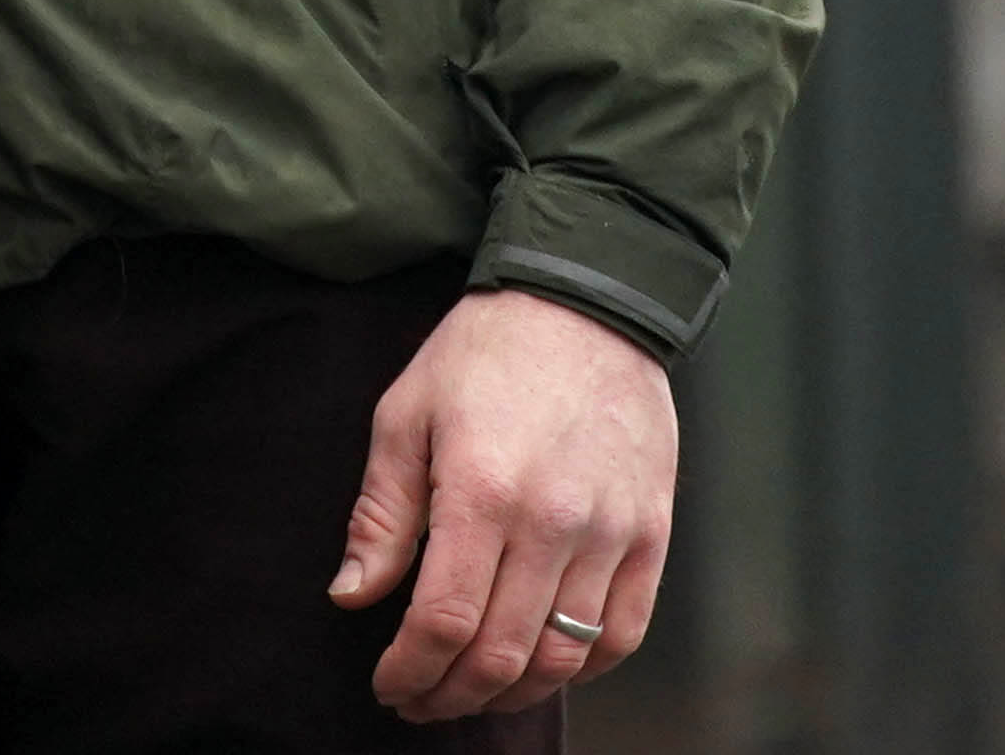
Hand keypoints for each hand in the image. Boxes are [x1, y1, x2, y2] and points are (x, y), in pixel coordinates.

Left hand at [336, 284, 675, 720]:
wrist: (588, 303)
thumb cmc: (484, 353)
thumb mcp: (406, 414)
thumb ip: (382, 513)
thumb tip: (352, 594)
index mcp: (482, 490)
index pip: (441, 619)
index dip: (409, 669)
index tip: (387, 683)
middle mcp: (553, 522)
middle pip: (501, 653)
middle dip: (450, 693)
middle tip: (418, 700)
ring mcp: (612, 533)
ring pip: (564, 657)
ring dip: (512, 692)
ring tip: (472, 690)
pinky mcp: (653, 536)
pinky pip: (622, 634)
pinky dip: (582, 669)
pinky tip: (544, 667)